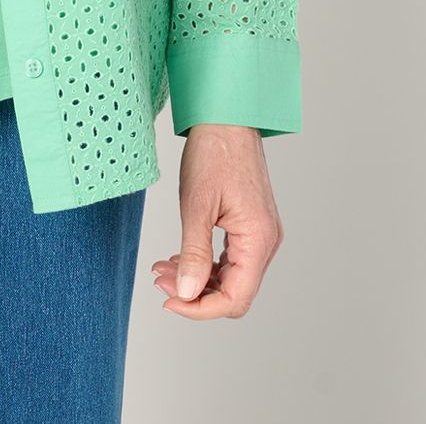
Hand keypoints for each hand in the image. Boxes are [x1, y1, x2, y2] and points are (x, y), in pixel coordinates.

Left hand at [152, 123, 283, 319]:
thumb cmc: (214, 152)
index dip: (200, 308)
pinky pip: (230, 259)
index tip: (168, 300)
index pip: (235, 298)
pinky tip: (178, 257)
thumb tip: (185, 293)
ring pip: (231, 278)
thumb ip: (193, 253)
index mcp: (258, 239)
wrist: (226, 117)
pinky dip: (205, 264)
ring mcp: (260, 234)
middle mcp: (266, 242)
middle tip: (159, 280)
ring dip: (197, 280)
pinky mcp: (250, 226)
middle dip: (195, 294)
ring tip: (162, 269)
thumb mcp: (196, 205)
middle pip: (235, 293)